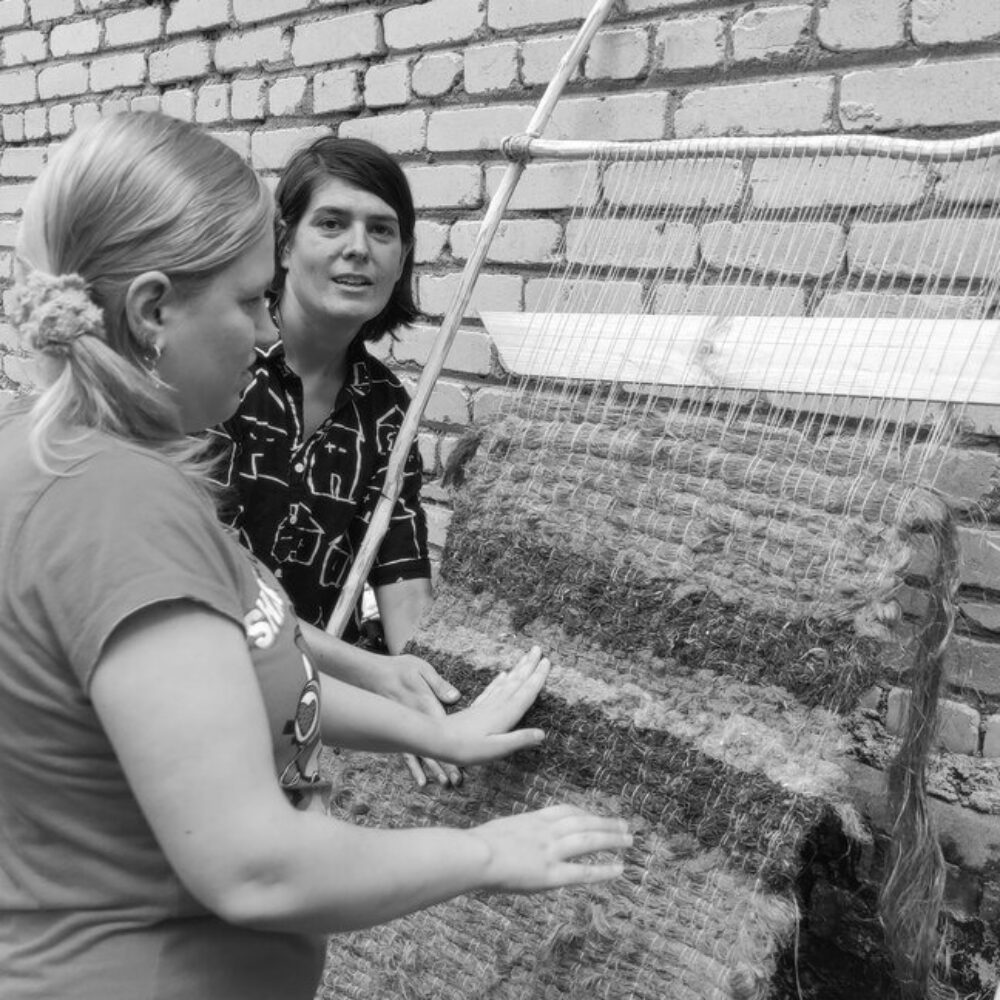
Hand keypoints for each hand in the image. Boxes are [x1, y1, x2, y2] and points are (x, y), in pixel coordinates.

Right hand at [371, 653, 462, 788]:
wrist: (371, 674)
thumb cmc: (399, 669)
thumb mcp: (420, 669)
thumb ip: (438, 684)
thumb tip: (455, 697)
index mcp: (425, 704)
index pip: (443, 728)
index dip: (453, 744)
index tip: (464, 760)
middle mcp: (415, 721)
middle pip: (433, 745)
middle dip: (445, 763)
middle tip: (457, 781)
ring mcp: (406, 728)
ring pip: (421, 753)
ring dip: (433, 769)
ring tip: (444, 783)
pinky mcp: (398, 731)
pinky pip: (407, 753)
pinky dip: (414, 767)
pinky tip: (421, 780)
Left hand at [441, 646, 549, 765]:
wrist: (438, 740)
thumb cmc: (468, 749)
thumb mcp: (497, 749)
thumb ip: (519, 740)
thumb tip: (542, 734)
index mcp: (505, 714)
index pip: (526, 693)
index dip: (538, 678)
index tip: (547, 661)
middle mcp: (497, 705)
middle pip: (517, 682)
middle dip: (529, 665)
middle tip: (538, 649)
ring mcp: (486, 705)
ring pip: (506, 683)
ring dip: (518, 669)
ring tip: (525, 657)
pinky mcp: (476, 708)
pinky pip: (492, 690)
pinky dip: (499, 681)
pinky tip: (502, 675)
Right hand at [472, 805, 630, 891]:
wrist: (473, 855)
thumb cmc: (473, 846)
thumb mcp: (496, 832)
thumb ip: (510, 835)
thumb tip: (507, 841)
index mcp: (532, 819)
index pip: (565, 811)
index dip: (583, 812)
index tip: (594, 814)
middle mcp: (546, 831)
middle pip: (583, 821)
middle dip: (605, 822)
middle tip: (624, 824)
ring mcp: (550, 851)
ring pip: (589, 840)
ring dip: (611, 838)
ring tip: (629, 840)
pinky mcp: (551, 874)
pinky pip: (583, 871)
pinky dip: (603, 870)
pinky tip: (619, 869)